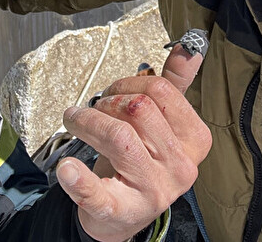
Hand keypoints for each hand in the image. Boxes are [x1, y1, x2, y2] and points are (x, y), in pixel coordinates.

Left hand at [57, 43, 211, 241]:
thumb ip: (176, 85)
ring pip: (118, 138)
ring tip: (75, 121)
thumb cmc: (143, 161)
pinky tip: (67, 169)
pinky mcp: (120, 211)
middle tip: (93, 108)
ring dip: (87, 122)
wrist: (125, 214)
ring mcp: (152, 191)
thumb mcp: (164, 124)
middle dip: (107, 102)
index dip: (129, 83)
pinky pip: (98, 192)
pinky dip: (79, 179)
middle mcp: (180, 167)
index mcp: (195, 140)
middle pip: (139, 110)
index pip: (162, 91)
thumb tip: (189, 47)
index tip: (113, 91)